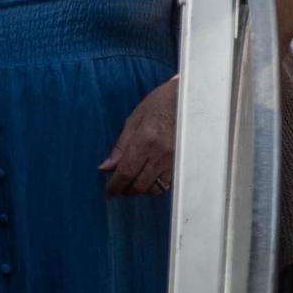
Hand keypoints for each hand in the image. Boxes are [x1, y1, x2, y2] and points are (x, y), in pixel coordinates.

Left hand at [101, 78, 177, 197]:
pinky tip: (148, 178)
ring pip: (154, 189)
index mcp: (145, 141)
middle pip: (140, 185)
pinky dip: (155, 185)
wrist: (187, 100)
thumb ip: (120, 147)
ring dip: (140, 189)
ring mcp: (174, 161)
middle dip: (126, 190)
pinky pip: (167, 184)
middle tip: (118, 187)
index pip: (126, 172)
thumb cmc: (157, 105)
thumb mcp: (133, 120)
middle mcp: (160, 155)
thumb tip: (106, 167)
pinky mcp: (182, 164)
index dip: (115, 186)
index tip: (108, 193)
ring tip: (132, 182)